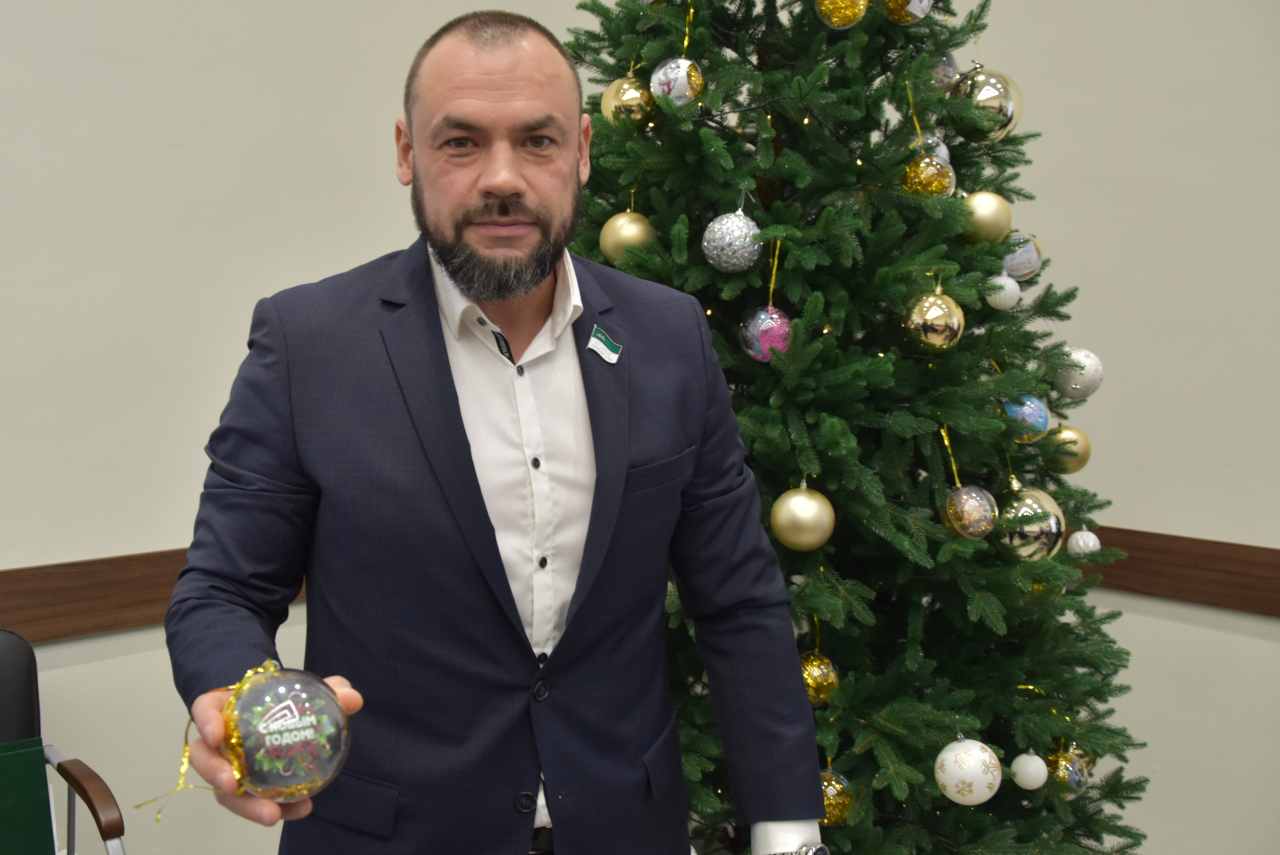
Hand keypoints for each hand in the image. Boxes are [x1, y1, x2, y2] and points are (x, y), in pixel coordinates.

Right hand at [188, 674, 362, 824]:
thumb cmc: (282, 700)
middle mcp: (218, 740)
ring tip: (272, 814)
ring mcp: (228, 767)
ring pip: (225, 791)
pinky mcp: (247, 789)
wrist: (281, 717)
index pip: (204, 711)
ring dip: (246, 806)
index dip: (206, 722)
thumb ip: (330, 689)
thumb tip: (352, 699)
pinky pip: (255, 802)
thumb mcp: (306, 690)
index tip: (216, 734)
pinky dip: (278, 808)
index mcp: (224, 709)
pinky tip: (301, 809)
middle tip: (232, 785)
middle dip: (215, 774)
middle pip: (204, 759)